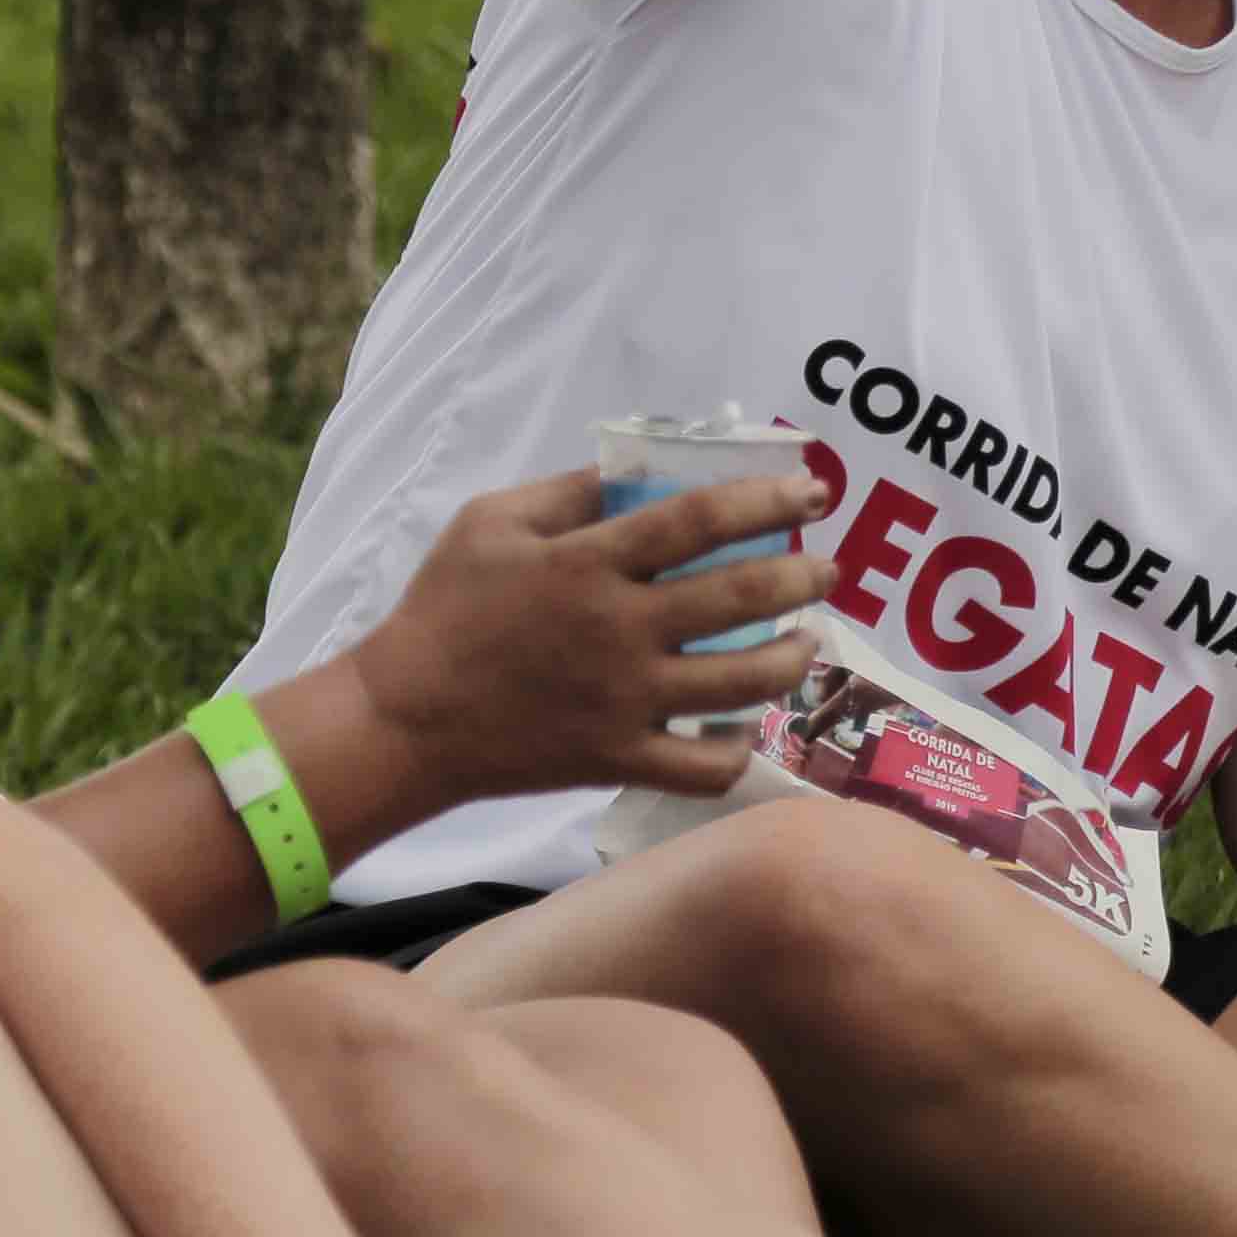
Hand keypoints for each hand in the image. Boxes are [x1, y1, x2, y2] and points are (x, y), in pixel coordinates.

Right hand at [350, 467, 834, 810]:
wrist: (405, 718)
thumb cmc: (442, 610)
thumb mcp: (488, 522)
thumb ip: (567, 492)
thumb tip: (636, 471)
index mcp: (588, 564)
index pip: (699, 519)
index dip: (766, 499)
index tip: (811, 490)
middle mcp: (618, 631)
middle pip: (742, 598)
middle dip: (803, 578)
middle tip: (830, 569)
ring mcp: (624, 702)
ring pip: (743, 683)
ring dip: (793, 658)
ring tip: (806, 643)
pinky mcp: (618, 759)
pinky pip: (705, 765)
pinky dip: (739, 747)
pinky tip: (746, 724)